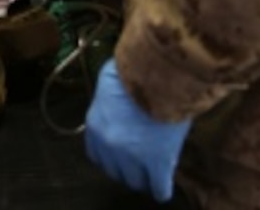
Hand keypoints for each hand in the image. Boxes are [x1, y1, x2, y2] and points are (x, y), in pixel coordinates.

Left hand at [84, 60, 192, 202]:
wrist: (157, 72)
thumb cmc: (135, 71)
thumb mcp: (111, 88)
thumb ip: (111, 108)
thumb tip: (120, 111)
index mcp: (94, 126)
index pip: (97, 155)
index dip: (111, 157)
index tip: (122, 155)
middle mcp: (108, 145)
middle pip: (115, 171)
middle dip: (127, 168)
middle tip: (140, 163)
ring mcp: (132, 157)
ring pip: (135, 181)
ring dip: (144, 177)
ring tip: (154, 172)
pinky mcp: (157, 162)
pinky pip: (158, 187)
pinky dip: (161, 189)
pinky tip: (164, 187)